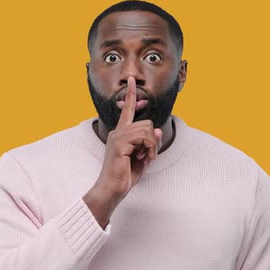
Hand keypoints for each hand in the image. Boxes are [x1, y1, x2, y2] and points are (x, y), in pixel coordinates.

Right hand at [94, 76, 162, 200]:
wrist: (112, 189)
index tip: (132, 80)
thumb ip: (149, 143)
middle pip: (146, 123)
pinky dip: (149, 149)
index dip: (131, 95)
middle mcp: (117, 132)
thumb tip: (157, 128)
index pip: (126, 110)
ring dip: (152, 146)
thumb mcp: (142, 157)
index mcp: (121, 133)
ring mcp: (117, 136)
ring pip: (147, 129)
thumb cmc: (125, 176)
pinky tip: (144, 159)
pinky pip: (144, 137)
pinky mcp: (119, 143)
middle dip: (153, 140)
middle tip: (149, 156)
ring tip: (146, 159)